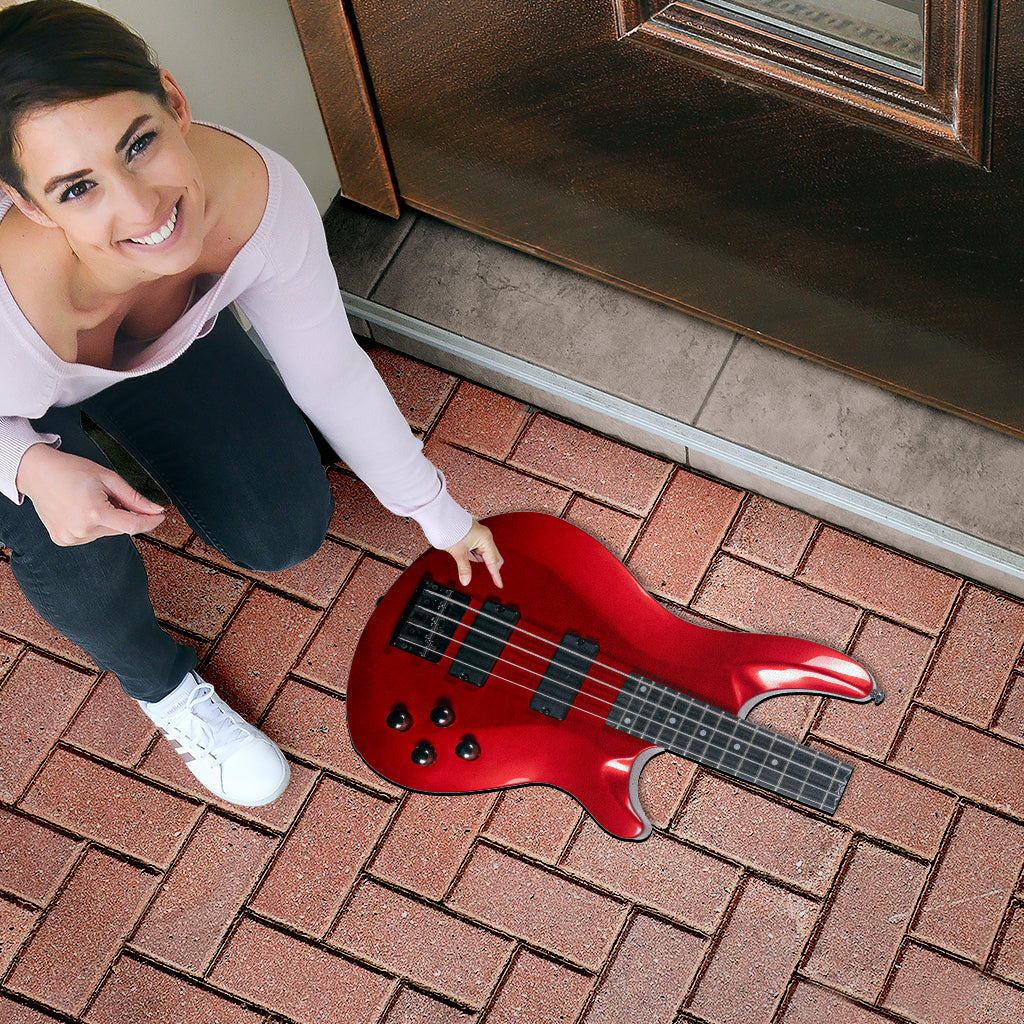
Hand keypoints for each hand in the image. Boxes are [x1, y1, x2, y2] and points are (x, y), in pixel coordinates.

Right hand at [16, 443, 165, 545]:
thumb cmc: (71, 471)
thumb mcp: (108, 478)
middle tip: (110, 495)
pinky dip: (93, 525)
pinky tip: (81, 510)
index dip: (150, 521)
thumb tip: (156, 509)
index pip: (133, 526)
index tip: (160, 516)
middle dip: (124, 514)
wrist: (37, 473)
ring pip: (106, 533)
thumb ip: (134, 497)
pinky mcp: (63, 540)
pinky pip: (90, 536)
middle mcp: (81, 530)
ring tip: (91, 500)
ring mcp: (70, 537)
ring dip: (108, 520)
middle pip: (120, 528)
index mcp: (94, 513)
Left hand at [446, 519, 503, 587]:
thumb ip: (464, 568)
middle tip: (485, 573)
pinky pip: (477, 548)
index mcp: (485, 539)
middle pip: (493, 556)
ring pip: (483, 553)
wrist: (443, 517)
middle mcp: (485, 536)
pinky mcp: (474, 535)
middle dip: (488, 565)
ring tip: (463, 552)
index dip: (495, 575)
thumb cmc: (452, 528)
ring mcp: (480, 535)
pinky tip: (464, 551)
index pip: (493, 562)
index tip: (499, 584)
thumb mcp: (458, 552)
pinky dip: (472, 553)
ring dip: (476, 558)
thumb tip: (466, 580)